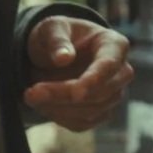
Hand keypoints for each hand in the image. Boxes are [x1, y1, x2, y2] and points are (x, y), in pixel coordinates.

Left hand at [24, 16, 133, 131]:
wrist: (55, 53)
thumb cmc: (58, 35)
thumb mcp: (52, 28)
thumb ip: (57, 39)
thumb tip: (64, 58)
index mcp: (114, 44)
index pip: (109, 65)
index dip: (94, 80)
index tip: (75, 93)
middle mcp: (120, 72)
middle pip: (100, 92)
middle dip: (64, 96)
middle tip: (31, 93)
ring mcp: (113, 94)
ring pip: (91, 111)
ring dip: (58, 108)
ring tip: (31, 95)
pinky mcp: (101, 112)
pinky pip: (83, 123)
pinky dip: (59, 117)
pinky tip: (42, 104)